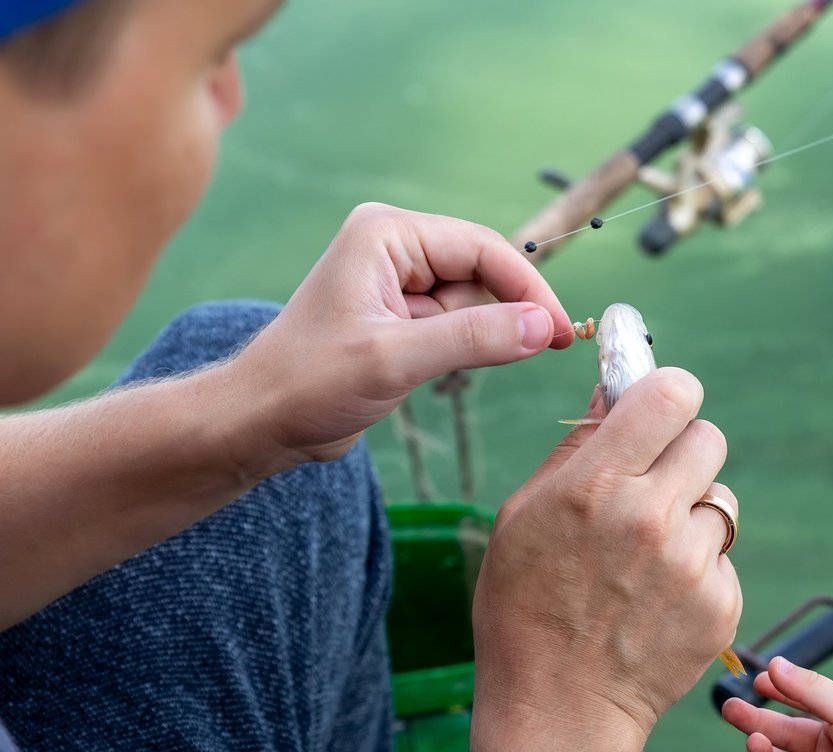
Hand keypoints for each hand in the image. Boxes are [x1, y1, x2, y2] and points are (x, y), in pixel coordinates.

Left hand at [226, 203, 572, 471]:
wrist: (258, 421)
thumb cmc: (308, 383)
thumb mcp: (396, 359)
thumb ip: (473, 339)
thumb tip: (544, 327)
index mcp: (386, 235)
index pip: (481, 248)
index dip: (528, 289)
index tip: (562, 331)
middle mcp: (393, 248)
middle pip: (481, 271)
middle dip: (510, 311)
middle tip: (548, 349)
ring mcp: (395, 282)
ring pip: (472, 301)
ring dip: (484, 334)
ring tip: (465, 366)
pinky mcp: (398, 316)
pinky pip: (454, 323)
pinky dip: (467, 347)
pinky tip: (450, 373)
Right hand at [473, 368, 743, 741]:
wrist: (558, 709)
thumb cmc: (525, 605)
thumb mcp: (524, 514)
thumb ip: (577, 447)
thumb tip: (613, 388)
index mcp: (598, 484)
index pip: (673, 393)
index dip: (669, 394)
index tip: (658, 411)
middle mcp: (653, 517)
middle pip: (708, 437)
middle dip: (683, 453)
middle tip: (653, 485)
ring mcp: (693, 564)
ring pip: (720, 501)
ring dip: (692, 516)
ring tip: (647, 558)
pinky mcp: (721, 603)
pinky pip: (723, 556)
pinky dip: (699, 568)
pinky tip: (658, 598)